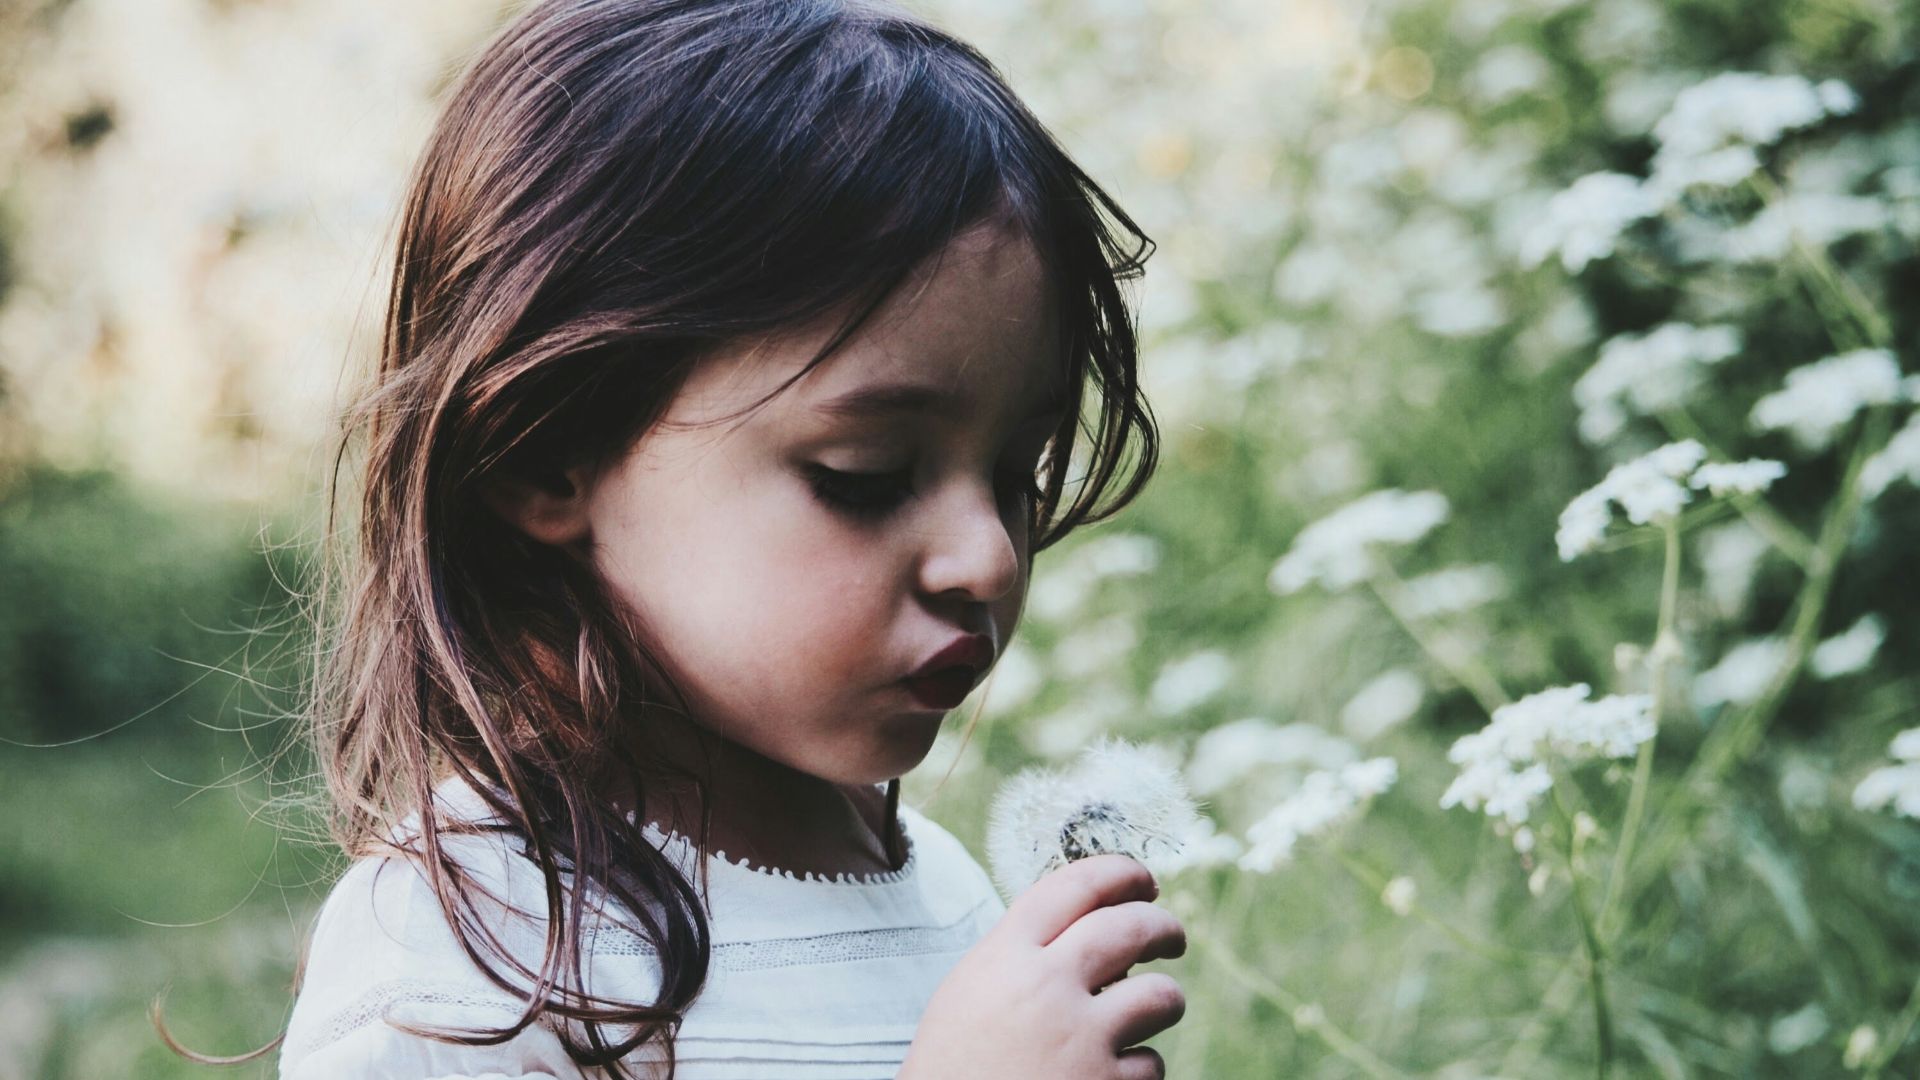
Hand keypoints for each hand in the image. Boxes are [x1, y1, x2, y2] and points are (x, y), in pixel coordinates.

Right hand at [899, 854, 1187, 1079]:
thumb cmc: (952, 1069)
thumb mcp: (968, 995)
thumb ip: (1019, 957)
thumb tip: (1082, 931)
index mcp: (1005, 956)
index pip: (1076, 886)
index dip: (1120, 873)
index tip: (1142, 880)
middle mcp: (1047, 986)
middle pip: (1131, 927)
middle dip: (1163, 926)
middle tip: (1171, 936)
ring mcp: (1081, 1038)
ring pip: (1161, 996)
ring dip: (1164, 1000)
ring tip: (1154, 1009)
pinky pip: (1151, 1063)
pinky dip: (1138, 1069)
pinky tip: (1113, 1073)